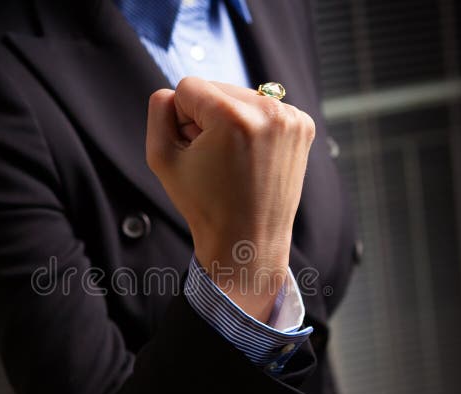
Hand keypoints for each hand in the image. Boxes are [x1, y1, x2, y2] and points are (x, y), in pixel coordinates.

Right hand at [146, 77, 315, 321]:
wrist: (249, 240)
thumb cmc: (205, 205)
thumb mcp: (162, 158)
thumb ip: (158, 112)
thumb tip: (171, 93)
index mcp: (233, 117)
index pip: (188, 87)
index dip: (180, 119)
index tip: (193, 149)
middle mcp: (268, 111)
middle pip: (216, 87)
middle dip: (206, 118)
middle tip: (212, 159)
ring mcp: (291, 118)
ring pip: (239, 96)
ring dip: (229, 120)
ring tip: (231, 160)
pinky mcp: (303, 126)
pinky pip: (263, 108)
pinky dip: (252, 126)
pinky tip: (250, 157)